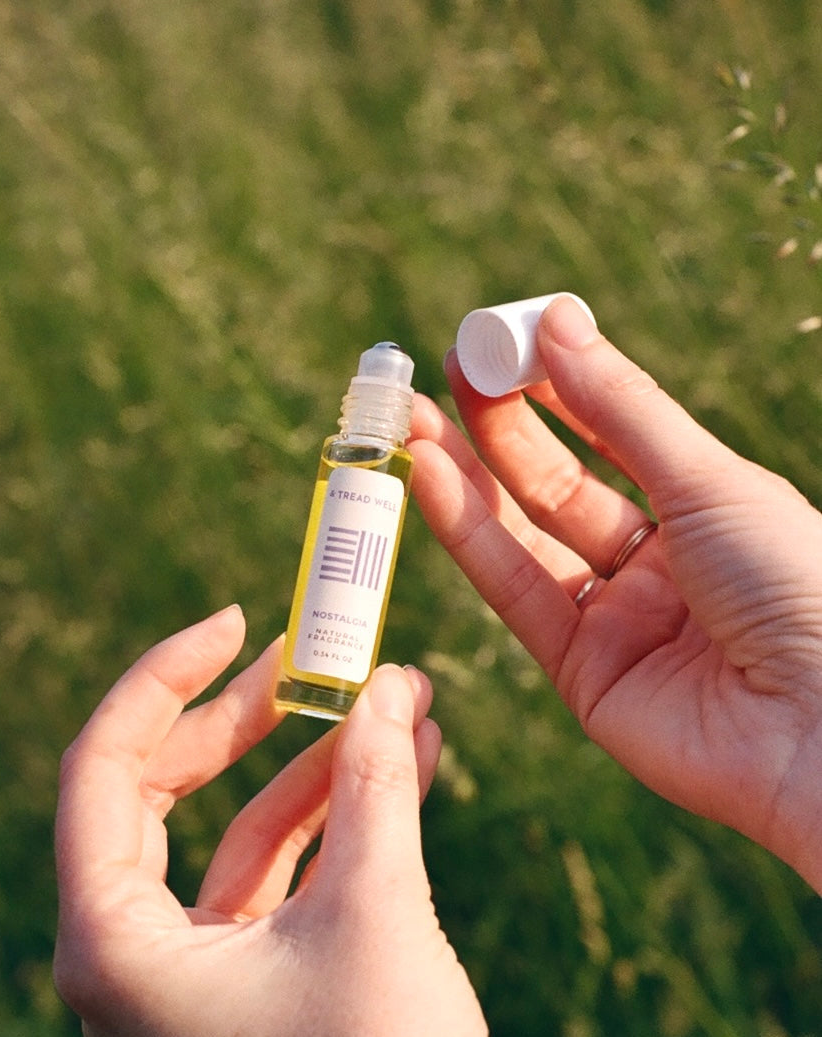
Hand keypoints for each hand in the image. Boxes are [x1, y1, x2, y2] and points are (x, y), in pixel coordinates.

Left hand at [53, 604, 485, 1036]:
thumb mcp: (375, 912)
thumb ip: (377, 786)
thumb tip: (393, 683)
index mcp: (110, 941)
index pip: (104, 765)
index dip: (165, 679)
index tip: (235, 622)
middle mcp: (131, 954)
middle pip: (164, 789)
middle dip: (245, 718)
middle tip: (308, 659)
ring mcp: (189, 971)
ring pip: (237, 834)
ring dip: (320, 766)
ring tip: (399, 704)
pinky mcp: (247, 983)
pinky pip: (279, 877)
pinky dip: (336, 820)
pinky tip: (406, 767)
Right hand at [408, 297, 821, 891]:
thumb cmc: (799, 587)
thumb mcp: (708, 481)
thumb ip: (620, 408)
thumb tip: (556, 319)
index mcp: (702, 510)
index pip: (609, 435)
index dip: (552, 388)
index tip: (499, 342)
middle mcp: (654, 564)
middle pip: (556, 485)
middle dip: (497, 427)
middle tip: (448, 372)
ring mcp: (616, 620)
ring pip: (524, 537)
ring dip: (464, 478)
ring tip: (414, 421)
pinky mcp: (581, 675)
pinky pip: (515, 593)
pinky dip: (467, 535)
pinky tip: (431, 480)